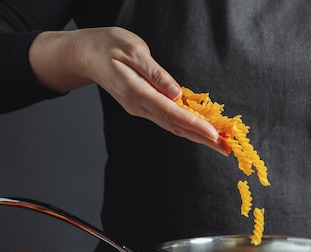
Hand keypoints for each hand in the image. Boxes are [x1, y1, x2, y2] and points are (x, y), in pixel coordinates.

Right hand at [29, 27, 226, 154]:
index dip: (194, 124)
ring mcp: (140, 109)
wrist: (84, 55)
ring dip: (197, 136)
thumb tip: (176, 93)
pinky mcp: (143, 107)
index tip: (213, 134)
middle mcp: (139, 106)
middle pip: (176, 126)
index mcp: (137, 92)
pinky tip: (200, 132)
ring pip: (173, 126)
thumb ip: (155, 73)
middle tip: (226, 148)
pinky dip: (186, 127)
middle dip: (202, 138)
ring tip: (219, 144)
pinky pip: (168, 120)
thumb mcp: (132, 50)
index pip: (172, 113)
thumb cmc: (107, 46)